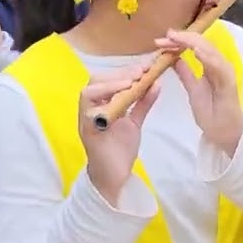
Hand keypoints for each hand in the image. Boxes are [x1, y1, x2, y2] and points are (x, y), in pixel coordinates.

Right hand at [77, 65, 160, 206]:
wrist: (113, 177)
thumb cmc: (119, 149)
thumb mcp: (134, 121)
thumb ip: (142, 102)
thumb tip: (156, 82)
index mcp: (100, 103)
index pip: (107, 79)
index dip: (125, 70)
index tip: (145, 66)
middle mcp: (90, 108)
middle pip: (96, 81)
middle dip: (119, 74)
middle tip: (141, 72)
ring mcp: (86, 119)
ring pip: (89, 92)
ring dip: (111, 84)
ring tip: (132, 81)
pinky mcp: (87, 131)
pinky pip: (89, 112)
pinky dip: (103, 102)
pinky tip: (123, 95)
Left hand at [157, 29, 242, 156]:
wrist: (225, 133)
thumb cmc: (211, 113)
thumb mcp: (193, 89)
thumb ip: (186, 73)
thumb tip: (174, 58)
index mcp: (211, 65)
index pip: (195, 46)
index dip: (179, 41)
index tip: (161, 40)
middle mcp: (220, 65)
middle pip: (202, 44)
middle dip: (182, 38)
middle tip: (164, 37)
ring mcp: (225, 72)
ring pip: (210, 50)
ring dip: (192, 42)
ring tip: (175, 37)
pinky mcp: (229, 83)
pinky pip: (218, 66)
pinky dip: (206, 57)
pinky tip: (195, 50)